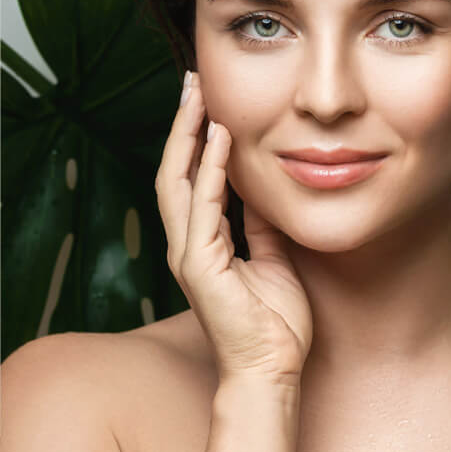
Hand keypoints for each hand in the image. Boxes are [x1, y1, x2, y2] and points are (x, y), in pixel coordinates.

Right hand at [154, 71, 312, 386]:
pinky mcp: (199, 265)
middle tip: (193, 83)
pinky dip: (210, 169)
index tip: (208, 102)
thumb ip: (259, 225)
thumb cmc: (274, 321)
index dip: (196, 139)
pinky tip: (219, 138)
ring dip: (188, 136)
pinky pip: (203, 207)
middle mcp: (189, 242)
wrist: (273, 368)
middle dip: (183, 125)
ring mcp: (189, 253)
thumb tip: (260, 193)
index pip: (192, 178)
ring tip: (198, 95)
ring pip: (177, 181)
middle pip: (175, 170)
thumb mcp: (273, 258)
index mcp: (205, 241)